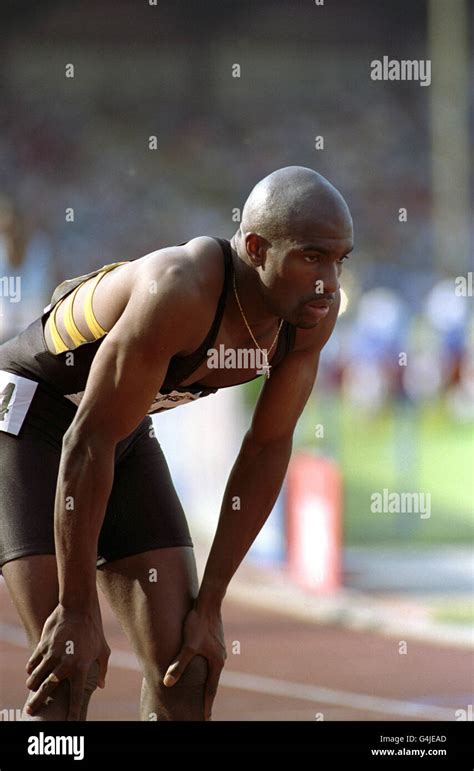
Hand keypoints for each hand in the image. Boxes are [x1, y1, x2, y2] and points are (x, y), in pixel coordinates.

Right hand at [25, 602, 110, 719]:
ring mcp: (52, 655)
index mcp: (81, 668)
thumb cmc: (93, 630)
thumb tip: (101, 685)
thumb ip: (102, 670)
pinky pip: (32, 662)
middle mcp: (65, 664)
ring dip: (32, 685)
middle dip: (37, 703)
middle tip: (30, 711)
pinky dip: (31, 668)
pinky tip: (32, 671)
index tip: (69, 726)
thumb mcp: (102, 650)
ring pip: (36, 677)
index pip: (75, 698)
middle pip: (46, 690)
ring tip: (32, 689)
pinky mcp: (43, 645)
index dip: (72, 714)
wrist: (78, 607)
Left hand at [163, 604, 225, 719]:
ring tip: (200, 690)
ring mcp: (217, 648)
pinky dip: (204, 667)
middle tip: (203, 709)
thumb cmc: (198, 624)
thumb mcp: (187, 646)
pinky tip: (198, 665)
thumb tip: (167, 682)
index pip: (211, 689)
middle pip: (212, 680)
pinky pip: (208, 659)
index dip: (207, 704)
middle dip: (207, 694)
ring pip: (210, 669)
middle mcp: (220, 657)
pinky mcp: (213, 640)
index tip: (205, 717)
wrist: (208, 603)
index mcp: (216, 662)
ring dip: (205, 680)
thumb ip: (178, 665)